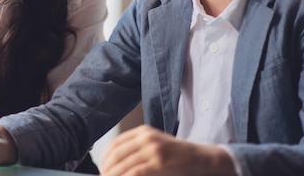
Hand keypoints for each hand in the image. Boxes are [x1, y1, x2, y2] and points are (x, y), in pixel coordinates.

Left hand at [100, 125, 236, 175]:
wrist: (201, 158)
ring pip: (124, 165)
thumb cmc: (177, 154)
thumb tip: (115, 163)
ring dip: (113, 175)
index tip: (102, 168)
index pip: (116, 143)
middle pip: (117, 154)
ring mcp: (153, 150)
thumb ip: (137, 149)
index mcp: (143, 131)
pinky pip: (135, 172)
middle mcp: (146, 138)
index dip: (105, 157)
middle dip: (107, 169)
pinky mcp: (159, 163)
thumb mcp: (155, 144)